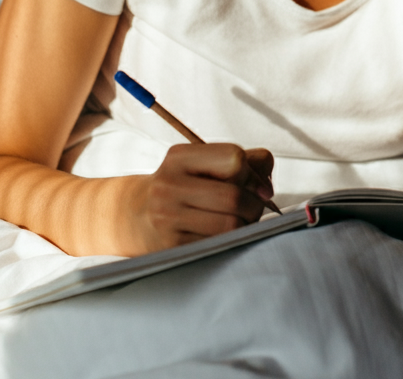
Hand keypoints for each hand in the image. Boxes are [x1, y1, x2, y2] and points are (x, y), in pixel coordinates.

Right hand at [122, 143, 274, 253]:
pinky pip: (220, 244)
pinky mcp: (173, 245)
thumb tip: (266, 188)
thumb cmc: (185, 187)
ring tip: (238, 221)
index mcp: (179, 157)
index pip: (234, 158)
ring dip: (246, 225)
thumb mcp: (206, 164)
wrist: (136, 216)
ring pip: (231, 224)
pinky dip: (231, 241)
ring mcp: (167, 217)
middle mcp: (168, 184)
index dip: (254, 174)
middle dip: (254, 205)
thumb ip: (249, 162)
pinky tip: (223, 234)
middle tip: (252, 209)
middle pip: (235, 195)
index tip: (257, 187)